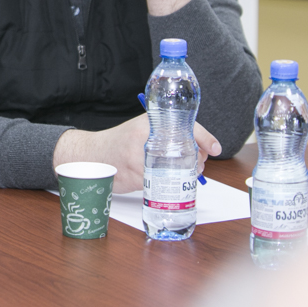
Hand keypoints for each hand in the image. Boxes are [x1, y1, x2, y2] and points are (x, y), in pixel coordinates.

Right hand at [52, 114, 220, 192]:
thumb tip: (198, 147)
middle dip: (196, 160)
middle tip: (197, 165)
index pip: (185, 127)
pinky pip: (160, 182)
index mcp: (150, 122)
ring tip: (179, 173)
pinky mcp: (136, 174)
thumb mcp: (141, 129)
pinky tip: (158, 180)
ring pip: (175, 169)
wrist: (91, 154)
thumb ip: (164, 133)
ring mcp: (139, 156)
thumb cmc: (120, 143)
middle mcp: (145, 136)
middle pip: (185, 150)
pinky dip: (163, 184)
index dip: (204, 138)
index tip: (216, 148)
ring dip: (182, 174)